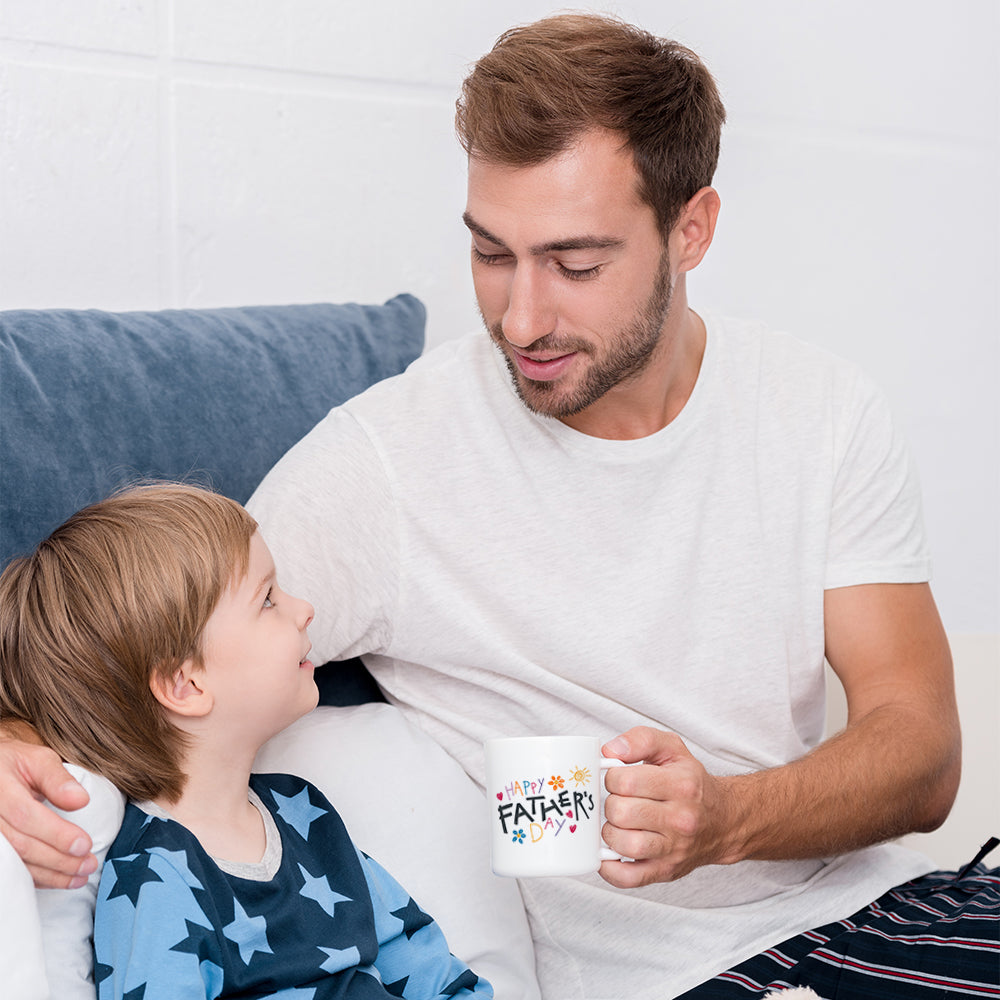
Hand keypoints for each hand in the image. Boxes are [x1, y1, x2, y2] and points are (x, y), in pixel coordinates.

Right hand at [0, 729, 96, 887]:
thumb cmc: (16, 763)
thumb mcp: (37, 759)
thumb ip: (58, 779)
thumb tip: (81, 800)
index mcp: (1, 790)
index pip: (26, 816)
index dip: (56, 833)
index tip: (85, 844)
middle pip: (22, 845)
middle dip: (59, 859)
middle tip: (89, 864)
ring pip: (16, 862)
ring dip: (51, 874)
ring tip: (80, 877)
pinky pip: (11, 868)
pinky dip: (37, 877)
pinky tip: (59, 879)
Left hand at [598, 726, 734, 888]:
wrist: (723, 821)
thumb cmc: (690, 783)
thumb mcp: (672, 748)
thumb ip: (640, 740)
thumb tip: (610, 751)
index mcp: (681, 785)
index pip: (625, 781)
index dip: (611, 777)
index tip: (619, 778)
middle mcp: (680, 819)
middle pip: (620, 812)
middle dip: (610, 803)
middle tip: (620, 800)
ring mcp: (673, 849)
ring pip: (622, 844)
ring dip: (610, 832)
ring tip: (619, 823)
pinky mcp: (665, 871)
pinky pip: (627, 878)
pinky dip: (609, 868)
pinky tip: (609, 853)